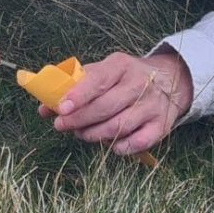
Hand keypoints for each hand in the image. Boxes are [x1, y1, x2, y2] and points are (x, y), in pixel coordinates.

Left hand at [41, 49, 192, 155]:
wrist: (169, 80)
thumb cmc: (123, 77)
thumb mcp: (102, 72)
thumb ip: (73, 88)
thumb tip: (44, 108)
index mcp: (121, 65)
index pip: (98, 79)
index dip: (78, 95)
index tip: (61, 108)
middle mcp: (140, 83)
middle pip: (106, 106)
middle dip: (79, 119)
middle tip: (61, 125)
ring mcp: (153, 105)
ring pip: (120, 126)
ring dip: (95, 134)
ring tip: (80, 134)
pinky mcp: (162, 125)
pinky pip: (139, 142)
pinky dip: (120, 147)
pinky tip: (108, 144)